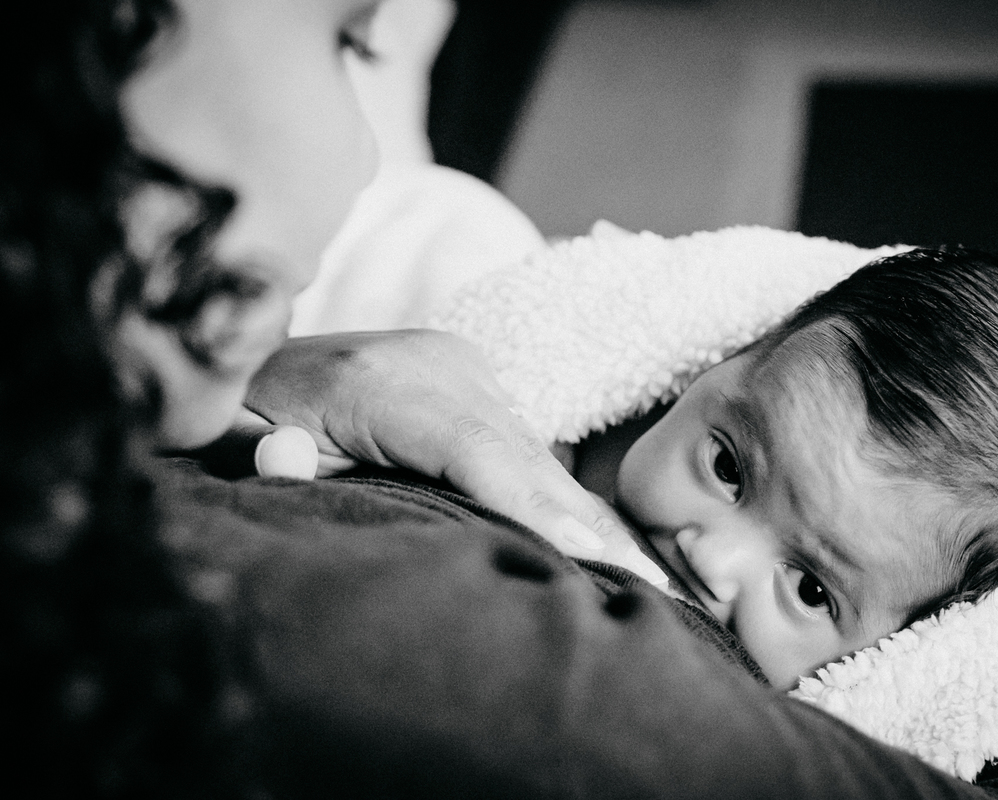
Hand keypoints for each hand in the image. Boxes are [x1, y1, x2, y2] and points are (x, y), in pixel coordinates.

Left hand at [243, 330, 667, 583]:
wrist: (270, 362)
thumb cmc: (252, 414)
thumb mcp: (241, 434)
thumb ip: (263, 452)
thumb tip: (281, 463)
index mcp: (378, 380)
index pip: (475, 447)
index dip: (535, 503)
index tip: (591, 553)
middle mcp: (436, 365)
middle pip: (524, 453)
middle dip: (587, 522)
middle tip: (654, 582)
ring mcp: (464, 367)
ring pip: (535, 451)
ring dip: (587, 514)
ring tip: (652, 573)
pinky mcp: (479, 380)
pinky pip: (527, 444)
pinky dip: (562, 495)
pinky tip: (610, 538)